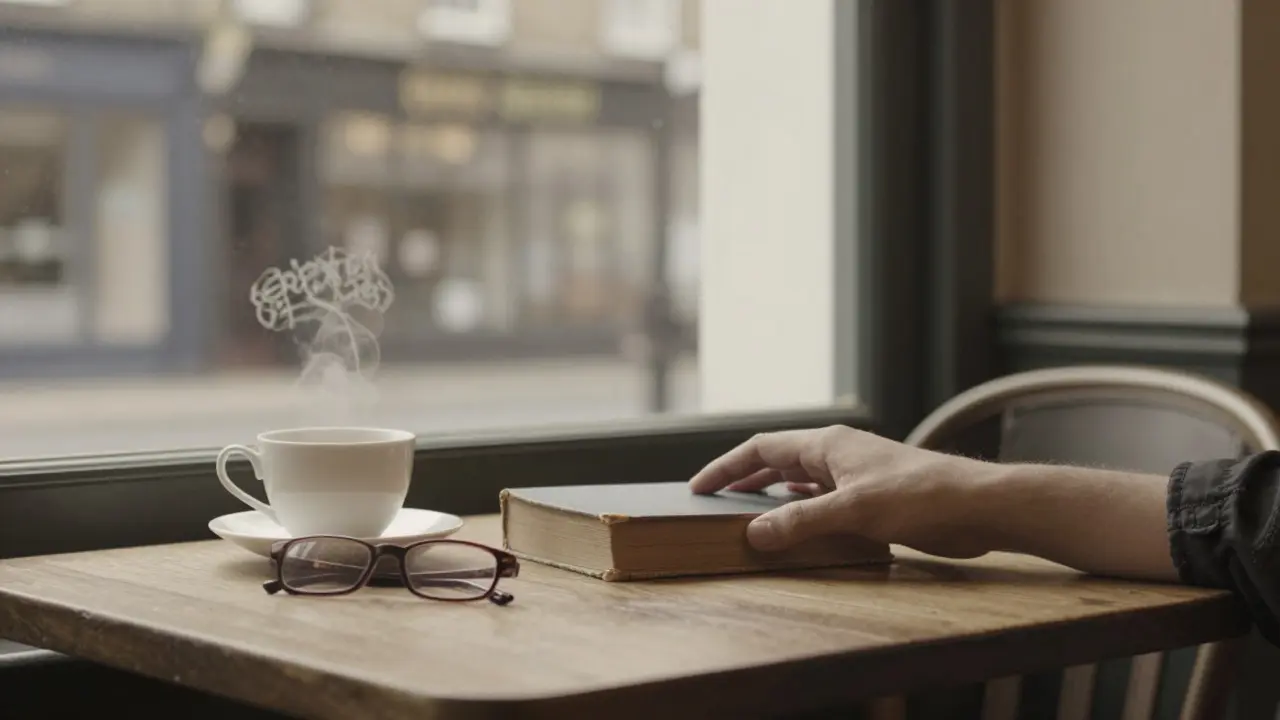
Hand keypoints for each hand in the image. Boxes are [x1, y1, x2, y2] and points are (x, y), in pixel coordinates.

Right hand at [688, 425, 996, 557]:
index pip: (761, 448)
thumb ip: (802, 521)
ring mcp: (855, 473)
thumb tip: (754, 533)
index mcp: (827, 444)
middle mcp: (837, 453)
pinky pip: (822, 497)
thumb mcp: (854, 510)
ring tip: (745, 513)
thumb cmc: (921, 496)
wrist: (978, 505)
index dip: (726, 466)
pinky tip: (796, 524)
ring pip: (800, 480)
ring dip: (771, 495)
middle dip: (743, 479)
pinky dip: (800, 508)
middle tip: (712, 500)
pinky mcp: (873, 496)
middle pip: (777, 460)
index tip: (698, 486)